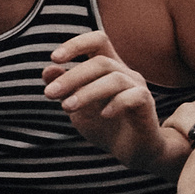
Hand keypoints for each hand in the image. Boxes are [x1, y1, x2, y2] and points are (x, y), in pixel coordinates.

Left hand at [39, 30, 186, 176]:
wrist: (133, 151)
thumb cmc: (105, 125)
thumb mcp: (77, 107)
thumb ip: (64, 89)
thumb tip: (47, 70)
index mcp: (108, 68)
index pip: (97, 41)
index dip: (76, 44)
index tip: (54, 58)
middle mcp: (125, 72)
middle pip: (100, 62)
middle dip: (72, 77)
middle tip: (50, 93)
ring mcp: (138, 87)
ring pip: (114, 79)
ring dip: (87, 92)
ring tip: (66, 107)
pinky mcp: (147, 105)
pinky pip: (134, 96)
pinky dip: (116, 103)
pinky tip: (103, 115)